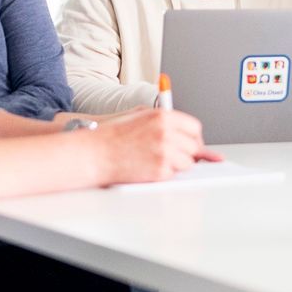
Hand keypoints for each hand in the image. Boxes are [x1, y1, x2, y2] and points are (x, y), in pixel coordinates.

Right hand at [87, 108, 216, 183]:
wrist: (97, 153)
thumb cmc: (114, 135)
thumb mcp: (141, 116)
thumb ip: (167, 122)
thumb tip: (189, 134)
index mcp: (163, 117)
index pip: (194, 128)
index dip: (193, 137)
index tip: (189, 142)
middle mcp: (167, 133)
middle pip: (194, 146)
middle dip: (186, 152)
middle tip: (171, 154)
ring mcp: (165, 153)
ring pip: (187, 163)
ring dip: (177, 164)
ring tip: (155, 159)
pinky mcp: (160, 170)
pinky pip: (174, 174)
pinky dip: (164, 173)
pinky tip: (148, 166)